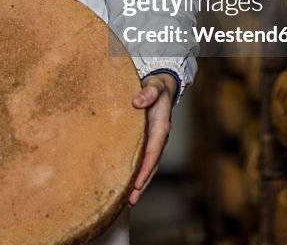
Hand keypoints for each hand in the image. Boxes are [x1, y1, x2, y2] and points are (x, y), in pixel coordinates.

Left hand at [128, 73, 176, 205]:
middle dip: (141, 184)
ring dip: (138, 183)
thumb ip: (148, 93)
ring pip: (146, 166)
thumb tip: (137, 102)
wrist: (159, 86)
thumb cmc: (156, 87)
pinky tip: (125, 183)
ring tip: (128, 201)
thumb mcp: (154, 87)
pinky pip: (141, 160)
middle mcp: (158, 138)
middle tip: (130, 200)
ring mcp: (152, 142)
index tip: (137, 183)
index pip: (153, 152)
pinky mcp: (145, 141)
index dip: (145, 168)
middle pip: (151, 165)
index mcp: (161, 128)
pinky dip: (135, 173)